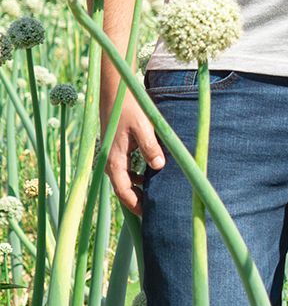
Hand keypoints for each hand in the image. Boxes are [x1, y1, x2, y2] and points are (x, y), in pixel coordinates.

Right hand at [102, 95, 164, 213]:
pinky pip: (124, 168)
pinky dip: (134, 175)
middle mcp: (109, 159)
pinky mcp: (115, 147)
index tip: (146, 215)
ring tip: (152, 195)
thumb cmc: (129, 107)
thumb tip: (159, 167)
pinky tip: (148, 174)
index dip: (134, 204)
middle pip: (122, 187)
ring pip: (123, 178)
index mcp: (114, 159)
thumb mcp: (143, 126)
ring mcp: (111, 153)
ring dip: (135, 187)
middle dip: (135, 199)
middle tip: (152, 210)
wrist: (115, 89)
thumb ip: (150, 147)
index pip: (123, 190)